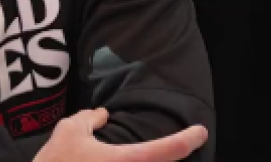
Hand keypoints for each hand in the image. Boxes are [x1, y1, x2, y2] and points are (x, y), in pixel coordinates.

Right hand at [33, 108, 207, 161]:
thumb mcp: (69, 130)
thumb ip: (89, 118)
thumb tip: (103, 115)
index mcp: (125, 161)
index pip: (165, 151)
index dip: (187, 140)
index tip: (201, 131)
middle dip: (170, 155)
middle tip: (185, 144)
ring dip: (151, 160)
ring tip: (156, 150)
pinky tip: (119, 159)